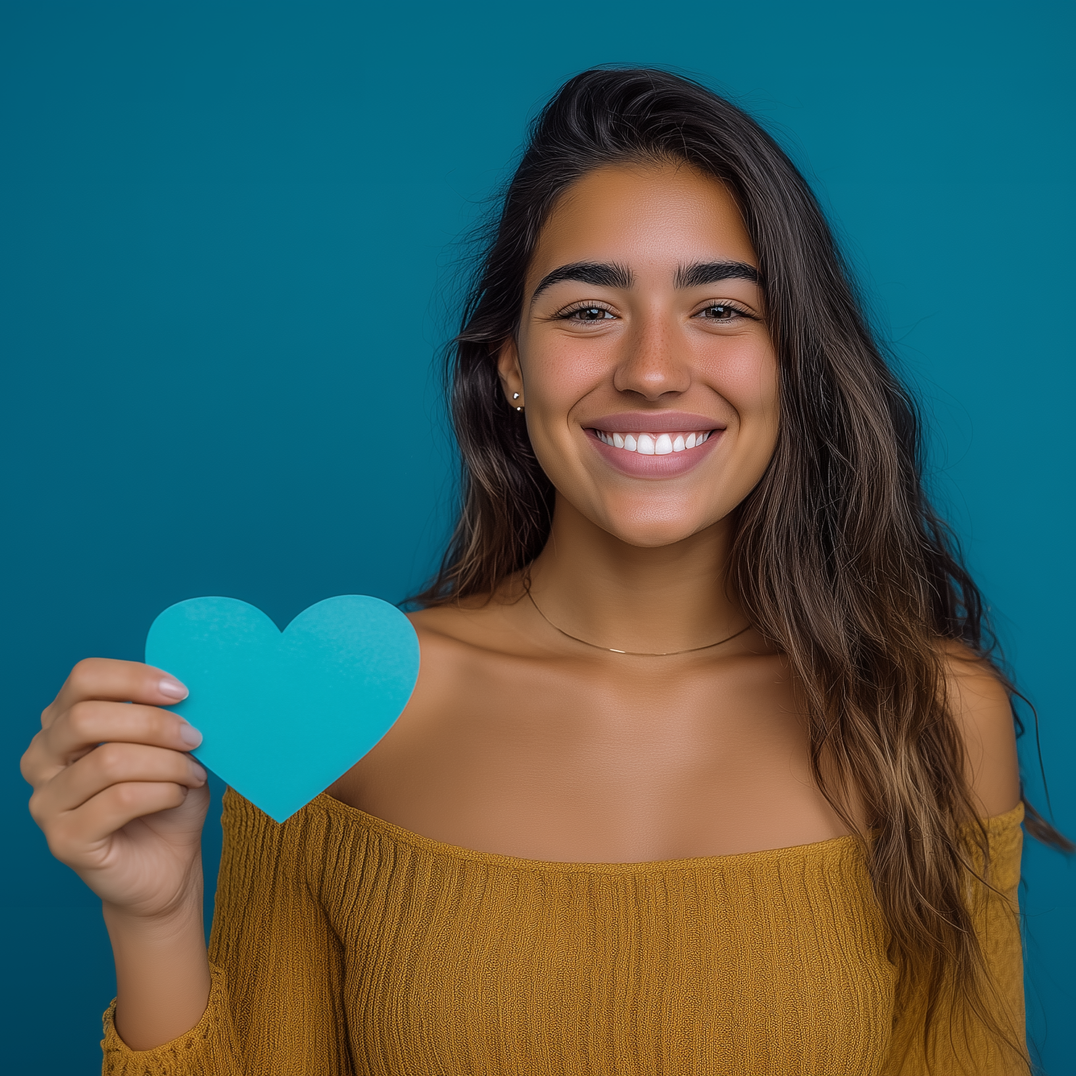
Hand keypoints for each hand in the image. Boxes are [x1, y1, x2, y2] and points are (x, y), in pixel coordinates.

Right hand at [21, 658, 209, 920]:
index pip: (84, 678)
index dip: (134, 677)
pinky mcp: (63, 839)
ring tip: (193, 773)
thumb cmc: (167, 798)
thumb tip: (185, 688)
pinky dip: (163, 791)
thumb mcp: (171, 747)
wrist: (167, 865)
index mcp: (62, 723)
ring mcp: (46, 801)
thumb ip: (167, 715)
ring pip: (108, 760)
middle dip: (154, 724)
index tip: (181, 691)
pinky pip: (120, 799)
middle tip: (194, 737)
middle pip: (87, 718)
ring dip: (166, 762)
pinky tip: (180, 795)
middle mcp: (42, 759)